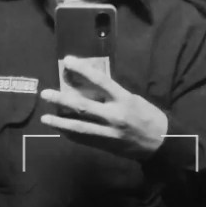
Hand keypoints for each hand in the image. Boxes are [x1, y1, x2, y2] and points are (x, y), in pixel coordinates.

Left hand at [40, 56, 168, 160]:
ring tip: (45, 118)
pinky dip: (70, 133)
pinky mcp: (106, 145)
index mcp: (123, 99)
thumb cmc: (148, 116)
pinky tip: (59, 129)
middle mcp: (114, 115)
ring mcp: (108, 132)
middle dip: (61, 99)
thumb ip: (113, 95)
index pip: (100, 80)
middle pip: (82, 106)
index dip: (82, 69)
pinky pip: (84, 138)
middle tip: (45, 94)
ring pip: (79, 126)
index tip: (68, 61)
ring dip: (59, 122)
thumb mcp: (133, 99)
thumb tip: (90, 87)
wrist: (160, 143)